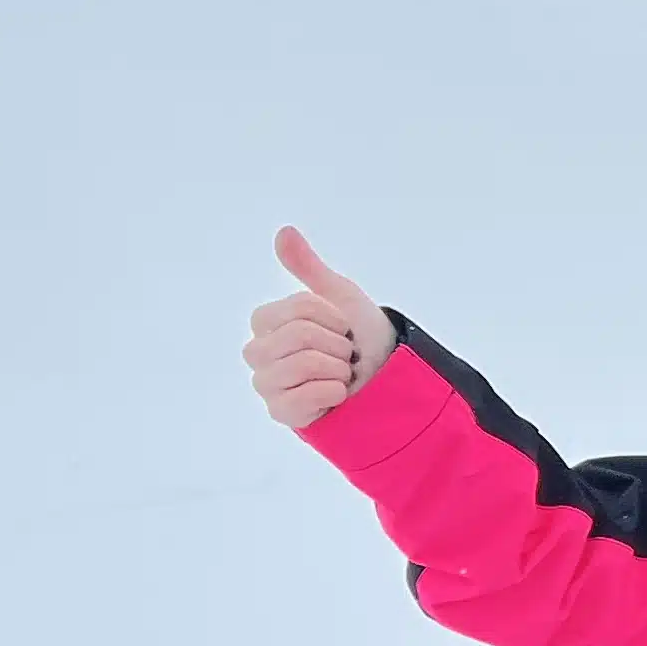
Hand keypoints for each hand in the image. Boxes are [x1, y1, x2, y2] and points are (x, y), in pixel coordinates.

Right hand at [246, 227, 392, 429]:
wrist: (387, 378)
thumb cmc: (361, 336)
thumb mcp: (339, 295)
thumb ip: (308, 266)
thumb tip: (285, 232)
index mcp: (267, 322)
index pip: (297, 309)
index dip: (331, 316)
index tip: (343, 326)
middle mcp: (259, 353)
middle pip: (298, 336)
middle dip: (336, 343)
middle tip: (345, 353)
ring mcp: (268, 385)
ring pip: (302, 364)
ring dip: (337, 368)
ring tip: (342, 373)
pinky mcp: (282, 413)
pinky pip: (303, 398)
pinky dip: (332, 392)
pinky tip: (337, 394)